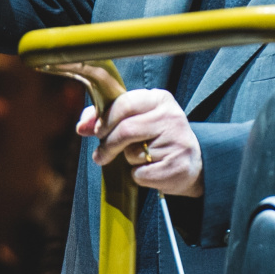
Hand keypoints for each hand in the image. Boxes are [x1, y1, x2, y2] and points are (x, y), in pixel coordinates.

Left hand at [77, 89, 202, 196]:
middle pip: (126, 130)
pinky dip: (137, 176)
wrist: (193, 162)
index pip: (124, 104)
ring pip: (132, 153)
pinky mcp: (175, 166)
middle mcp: (171, 117)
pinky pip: (140, 173)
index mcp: (160, 99)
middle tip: (101, 155)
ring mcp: (176, 141)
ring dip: (126, 160)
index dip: (105, 120)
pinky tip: (149, 170)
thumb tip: (81, 126)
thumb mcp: (138, 118)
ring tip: (139, 158)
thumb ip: (107, 116)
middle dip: (107, 145)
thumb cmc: (157, 137)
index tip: (96, 132)